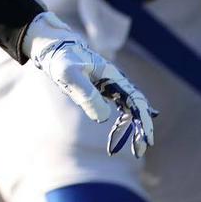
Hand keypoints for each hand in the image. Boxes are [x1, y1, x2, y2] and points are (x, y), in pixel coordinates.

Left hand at [23, 12, 156, 156]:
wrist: (54, 50)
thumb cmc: (62, 60)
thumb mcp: (70, 75)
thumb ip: (86, 94)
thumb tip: (103, 117)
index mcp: (113, 76)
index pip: (136, 100)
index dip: (143, 120)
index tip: (146, 139)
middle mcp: (116, 82)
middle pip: (136, 107)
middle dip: (141, 129)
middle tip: (139, 151)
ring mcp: (110, 87)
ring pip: (129, 111)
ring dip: (132, 129)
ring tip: (133, 149)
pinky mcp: (102, 92)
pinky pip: (117, 110)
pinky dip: (120, 124)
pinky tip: (117, 138)